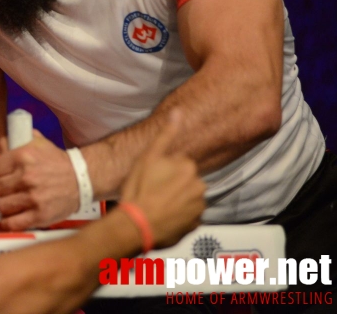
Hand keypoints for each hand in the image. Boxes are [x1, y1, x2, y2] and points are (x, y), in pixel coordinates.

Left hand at [0, 130, 79, 229]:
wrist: (82, 179)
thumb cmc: (56, 161)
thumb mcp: (38, 143)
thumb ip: (17, 141)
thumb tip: (0, 143)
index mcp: (23, 156)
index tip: (5, 175)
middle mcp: (26, 177)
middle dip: (2, 189)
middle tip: (10, 189)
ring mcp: (33, 198)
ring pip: (2, 205)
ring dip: (6, 205)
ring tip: (12, 203)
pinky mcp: (40, 216)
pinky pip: (13, 223)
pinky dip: (8, 223)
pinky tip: (10, 219)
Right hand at [120, 112, 205, 247]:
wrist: (136, 225)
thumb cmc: (139, 190)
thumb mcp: (148, 157)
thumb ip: (166, 134)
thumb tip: (178, 112)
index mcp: (188, 167)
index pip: (179, 165)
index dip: (163, 171)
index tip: (152, 178)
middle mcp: (199, 186)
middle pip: (186, 181)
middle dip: (173, 185)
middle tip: (154, 192)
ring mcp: (199, 207)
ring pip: (188, 199)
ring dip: (177, 201)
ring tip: (158, 205)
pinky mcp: (196, 224)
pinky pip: (189, 216)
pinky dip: (180, 216)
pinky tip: (164, 216)